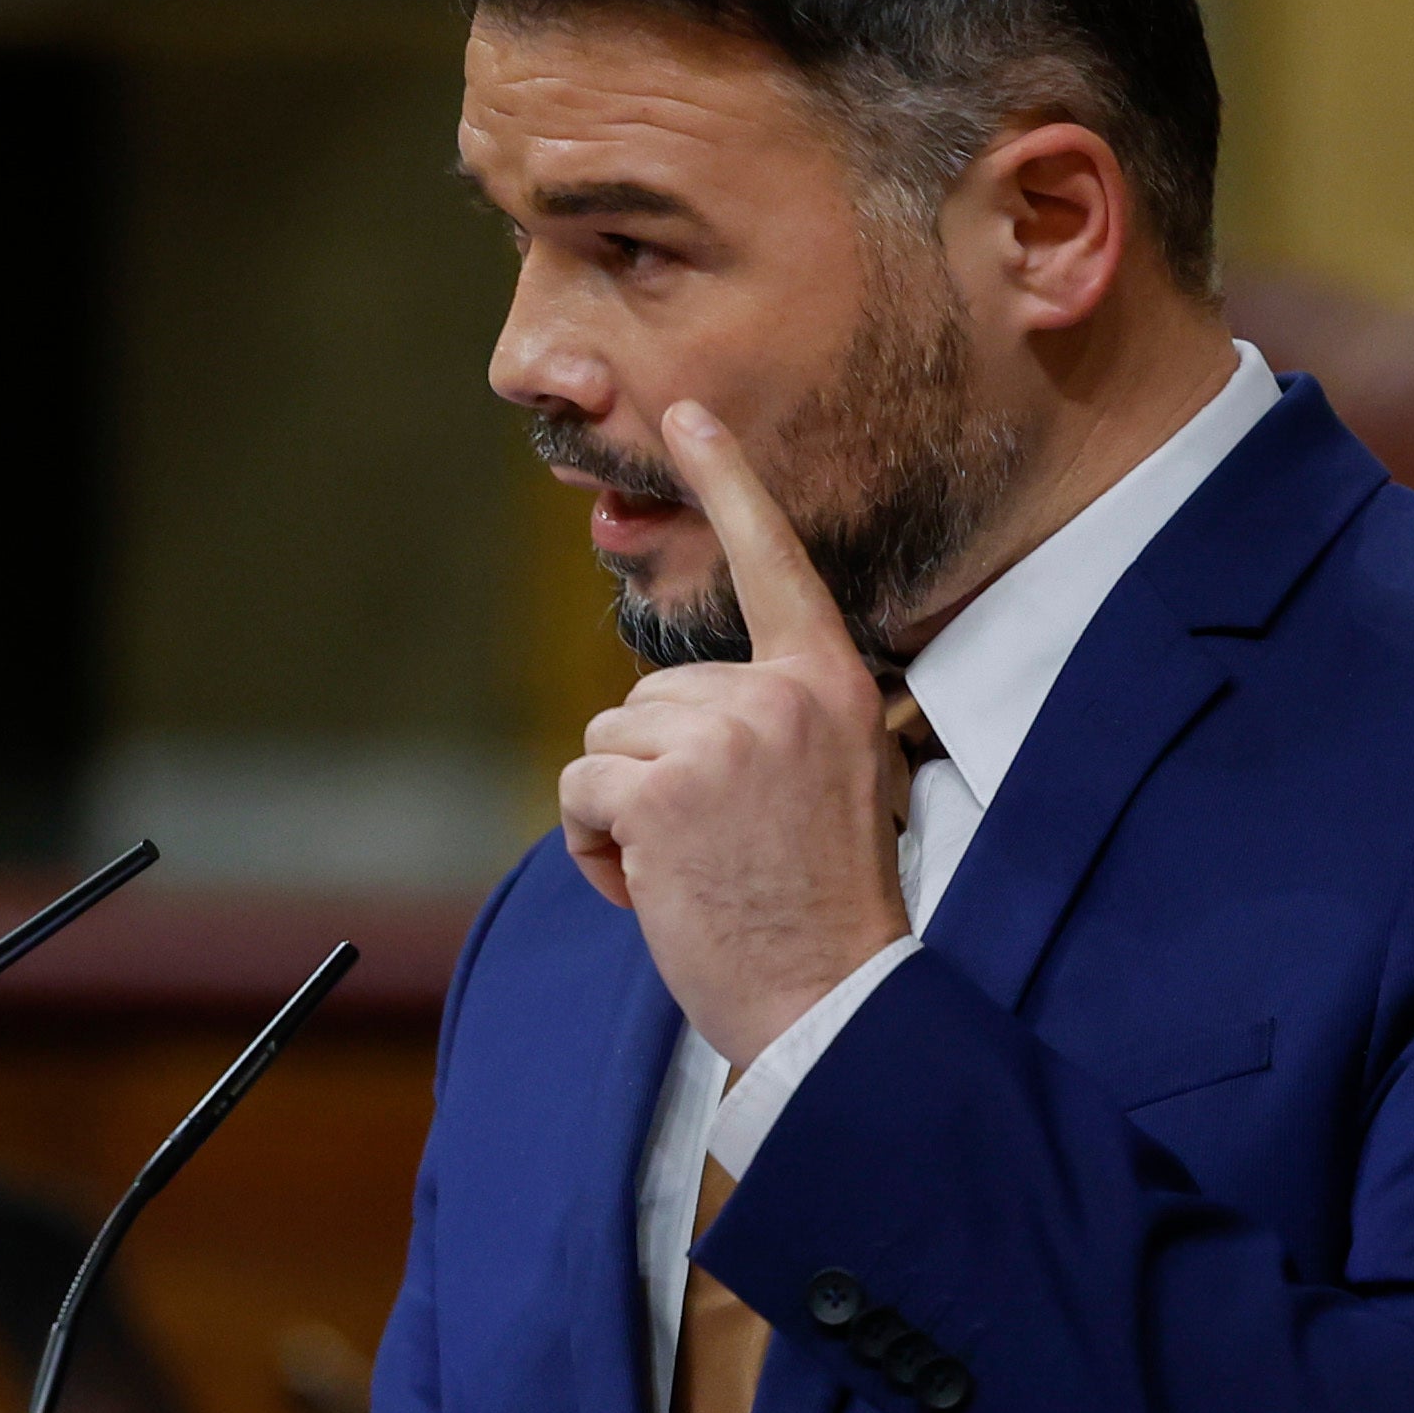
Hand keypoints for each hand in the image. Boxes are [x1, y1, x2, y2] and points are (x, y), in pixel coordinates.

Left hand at [557, 404, 908, 1065]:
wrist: (831, 1000)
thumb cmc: (821, 908)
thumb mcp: (829, 785)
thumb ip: (767, 724)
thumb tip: (674, 711)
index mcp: (830, 686)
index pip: (774, 564)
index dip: (729, 484)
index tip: (688, 412)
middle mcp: (779, 696)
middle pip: (651, 693)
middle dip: (655, 773)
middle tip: (716, 848)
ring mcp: (722, 738)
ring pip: (608, 741)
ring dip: (622, 813)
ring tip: (690, 871)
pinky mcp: (665, 790)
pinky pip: (582, 790)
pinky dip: (594, 847)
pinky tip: (652, 887)